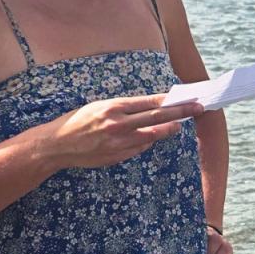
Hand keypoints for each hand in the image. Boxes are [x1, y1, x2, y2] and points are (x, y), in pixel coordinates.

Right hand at [42, 94, 203, 169]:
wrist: (56, 145)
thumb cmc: (78, 121)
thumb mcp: (99, 106)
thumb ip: (125, 108)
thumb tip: (151, 108)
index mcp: (114, 107)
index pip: (150, 102)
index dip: (171, 101)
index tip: (187, 98)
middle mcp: (118, 124)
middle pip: (157, 117)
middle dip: (180, 113)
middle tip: (198, 109)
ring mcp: (118, 142)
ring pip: (152, 135)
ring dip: (168, 130)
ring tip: (179, 125)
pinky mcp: (117, 155)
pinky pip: (139, 147)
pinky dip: (148, 141)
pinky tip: (153, 136)